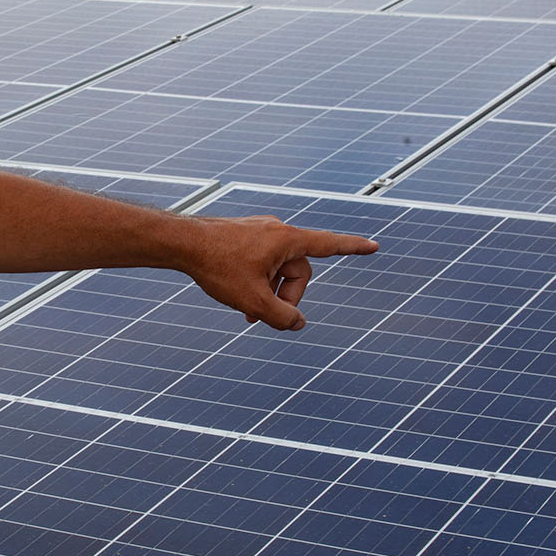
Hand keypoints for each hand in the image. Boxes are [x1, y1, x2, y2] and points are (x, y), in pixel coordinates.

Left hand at [183, 215, 377, 330]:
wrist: (181, 243)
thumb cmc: (217, 266)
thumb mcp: (253, 300)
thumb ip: (281, 316)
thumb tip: (299, 324)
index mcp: (287, 240)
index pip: (329, 244)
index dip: (353, 248)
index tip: (374, 246)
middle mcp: (277, 231)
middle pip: (298, 271)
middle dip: (286, 296)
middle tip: (263, 317)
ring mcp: (259, 232)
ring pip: (277, 270)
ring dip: (268, 292)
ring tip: (246, 312)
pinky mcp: (244, 237)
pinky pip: (261, 263)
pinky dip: (256, 282)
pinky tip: (237, 296)